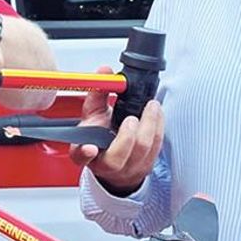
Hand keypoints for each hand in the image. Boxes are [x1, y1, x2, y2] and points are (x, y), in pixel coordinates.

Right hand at [68, 66, 163, 195]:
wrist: (115, 156)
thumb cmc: (100, 135)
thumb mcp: (93, 115)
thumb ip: (98, 93)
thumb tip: (105, 71)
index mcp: (86, 152)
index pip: (81, 156)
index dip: (85, 153)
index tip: (90, 148)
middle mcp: (106, 165)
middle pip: (118, 156)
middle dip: (128, 135)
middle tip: (133, 116)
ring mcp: (128, 169)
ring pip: (142, 152)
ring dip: (149, 126)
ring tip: (152, 107)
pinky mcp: (146, 165)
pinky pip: (156, 148)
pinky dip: (158, 128)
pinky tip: (157, 114)